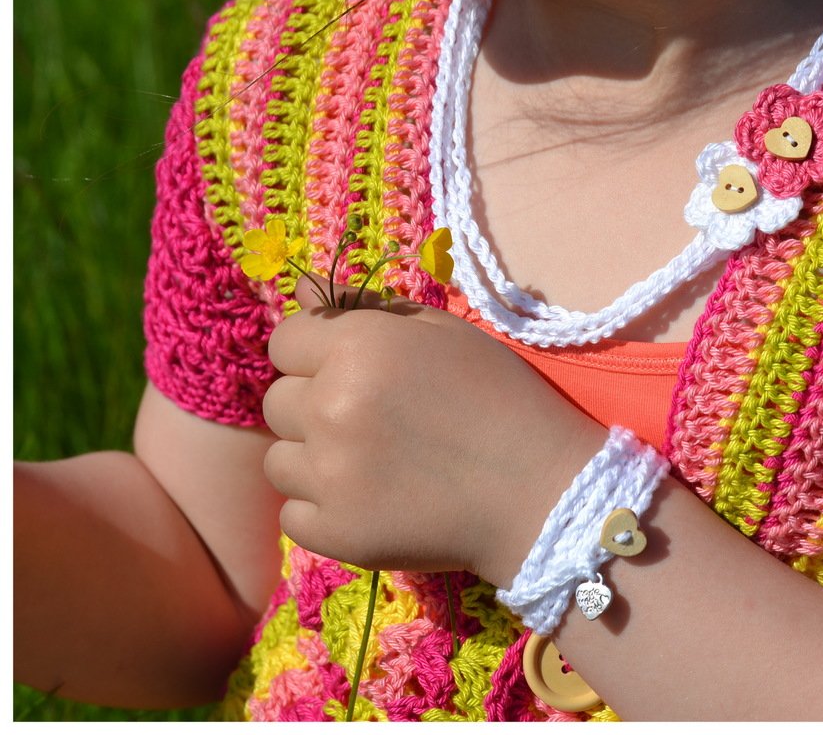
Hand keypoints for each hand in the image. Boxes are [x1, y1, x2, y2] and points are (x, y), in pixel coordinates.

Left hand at [261, 277, 606, 584]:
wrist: (542, 494)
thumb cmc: (502, 400)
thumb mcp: (444, 334)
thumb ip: (367, 309)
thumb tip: (298, 293)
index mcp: (358, 347)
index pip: (285, 342)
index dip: (316, 355)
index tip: (356, 374)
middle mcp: (331, 405)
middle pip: (277, 402)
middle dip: (314, 407)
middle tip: (375, 424)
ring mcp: (328, 474)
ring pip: (278, 460)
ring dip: (314, 461)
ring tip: (375, 467)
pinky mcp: (334, 532)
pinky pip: (294, 515)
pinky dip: (325, 510)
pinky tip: (375, 503)